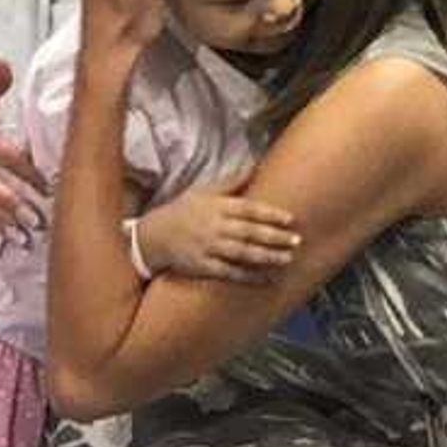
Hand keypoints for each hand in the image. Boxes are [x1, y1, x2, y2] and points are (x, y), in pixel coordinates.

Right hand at [131, 179, 300, 283]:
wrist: (150, 238)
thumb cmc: (180, 212)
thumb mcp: (201, 192)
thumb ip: (230, 183)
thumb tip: (255, 168)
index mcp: (214, 206)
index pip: (247, 209)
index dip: (270, 214)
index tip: (290, 219)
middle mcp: (212, 227)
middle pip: (248, 232)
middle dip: (274, 237)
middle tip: (296, 240)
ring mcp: (207, 248)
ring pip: (242, 253)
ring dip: (267, 257)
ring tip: (287, 258)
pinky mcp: (202, 266)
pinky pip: (230, 273)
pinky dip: (249, 276)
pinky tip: (267, 278)